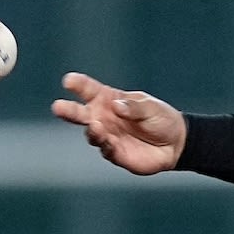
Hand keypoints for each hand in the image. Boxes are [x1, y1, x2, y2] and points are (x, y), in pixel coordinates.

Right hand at [51, 72, 186, 174]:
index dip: (79, 85)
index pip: (90, 90)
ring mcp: (107, 136)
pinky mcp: (114, 153)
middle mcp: (103, 118)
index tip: (69, 80)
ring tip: (95, 125)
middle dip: (69, 110)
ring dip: (92, 130)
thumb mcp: (152, 108)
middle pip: (81, 114)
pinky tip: (108, 141)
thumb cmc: (161, 119)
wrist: (175, 144)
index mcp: (109, 99)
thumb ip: (135, 107)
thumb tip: (116, 106)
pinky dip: (105, 145)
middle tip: (58, 107)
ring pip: (91, 134)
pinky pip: (106, 149)